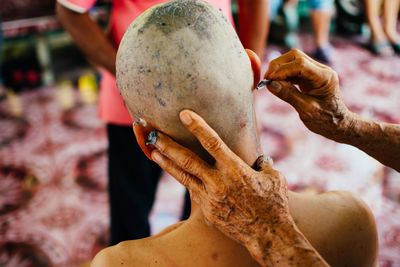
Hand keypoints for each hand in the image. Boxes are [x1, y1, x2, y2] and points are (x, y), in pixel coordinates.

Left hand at [149, 110, 290, 248]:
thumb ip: (263, 164)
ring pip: (183, 176)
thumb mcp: (274, 178)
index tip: (184, 114)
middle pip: (188, 160)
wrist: (268, 236)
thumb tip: (260, 158)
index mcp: (235, 170)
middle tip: (154, 133)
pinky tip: (172, 169)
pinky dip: (182, 178)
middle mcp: (218, 182)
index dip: (197, 127)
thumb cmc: (274, 204)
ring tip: (152, 150)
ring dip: (166, 162)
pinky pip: (192, 190)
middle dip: (169, 145)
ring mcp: (210, 198)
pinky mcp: (207, 211)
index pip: (213, 143)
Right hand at [265, 49, 352, 139]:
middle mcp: (321, 70)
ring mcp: (316, 72)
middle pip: (296, 56)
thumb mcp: (306, 110)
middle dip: (279, 65)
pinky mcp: (310, 76)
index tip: (269, 80)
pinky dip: (283, 74)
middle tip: (267, 79)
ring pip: (293, 60)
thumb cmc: (325, 120)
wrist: (336, 124)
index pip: (300, 65)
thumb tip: (270, 84)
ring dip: (280, 69)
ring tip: (270, 82)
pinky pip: (294, 69)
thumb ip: (288, 95)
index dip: (282, 70)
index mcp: (324, 77)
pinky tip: (277, 84)